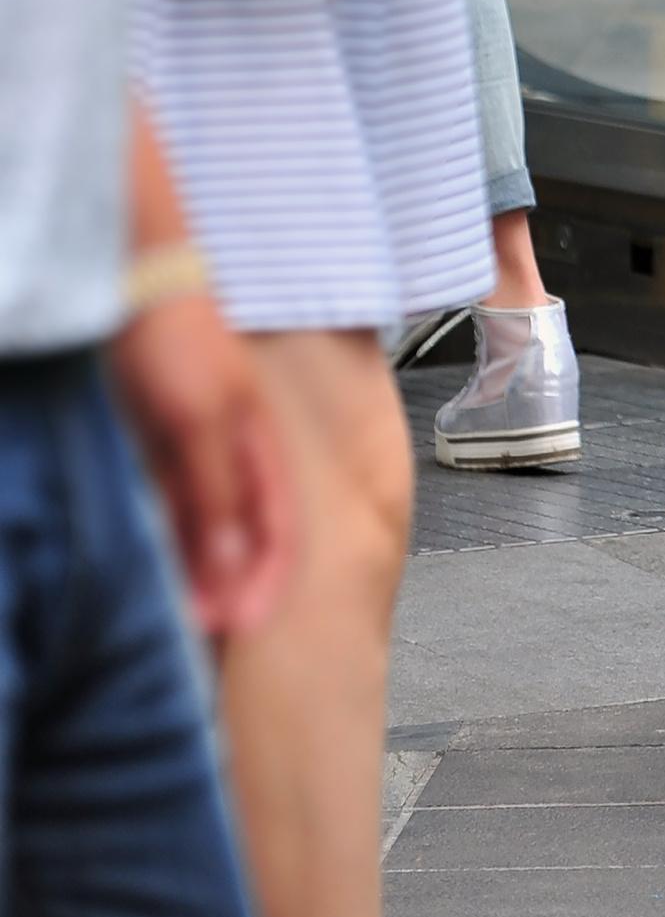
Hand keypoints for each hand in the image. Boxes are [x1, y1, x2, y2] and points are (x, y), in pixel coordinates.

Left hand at [111, 293, 294, 640]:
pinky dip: (177, 540)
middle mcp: (234, 446)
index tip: (251, 623)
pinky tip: (167, 564)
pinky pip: (176, 504)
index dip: (266, 575)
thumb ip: (223, 489)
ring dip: (204, 568)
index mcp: (259, 441)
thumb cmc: (176, 335)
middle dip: (236, 583)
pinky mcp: (162, 440)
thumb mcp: (203, 422)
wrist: (135, 285)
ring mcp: (197, 444)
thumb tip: (239, 560)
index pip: (276, 523)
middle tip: (220, 632)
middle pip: (245, 529)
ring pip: (208, 521)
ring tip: (193, 614)